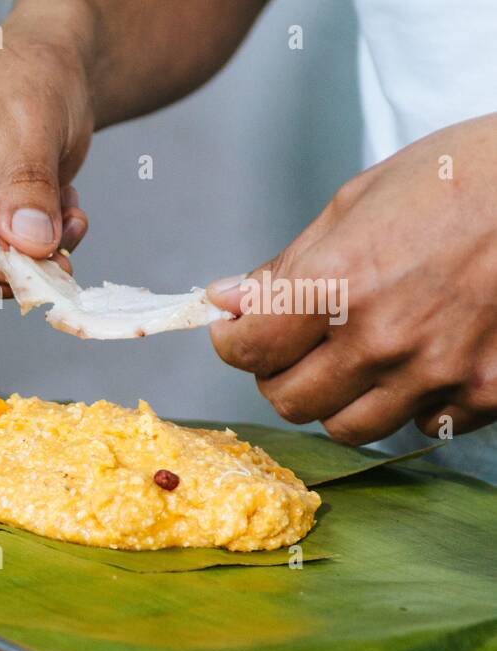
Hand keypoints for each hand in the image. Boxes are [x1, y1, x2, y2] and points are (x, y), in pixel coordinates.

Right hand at [0, 2, 93, 303]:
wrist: (48, 66)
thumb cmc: (31, 70)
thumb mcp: (35, 118)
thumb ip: (28, 183)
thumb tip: (27, 244)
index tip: (17, 266)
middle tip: (54, 265)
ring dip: (14, 264)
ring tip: (66, 224)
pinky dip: (22, 258)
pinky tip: (56, 223)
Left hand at [208, 115, 496, 443]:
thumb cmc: (462, 174)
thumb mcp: (359, 201)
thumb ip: (289, 264)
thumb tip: (227, 300)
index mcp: (338, 284)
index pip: (247, 350)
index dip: (234, 340)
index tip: (242, 329)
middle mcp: (382, 339)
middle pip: (288, 401)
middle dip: (280, 374)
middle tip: (297, 346)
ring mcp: (437, 373)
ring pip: (347, 427)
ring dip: (339, 399)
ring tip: (358, 357)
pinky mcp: (487, 392)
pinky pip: (420, 425)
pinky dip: (409, 404)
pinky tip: (421, 364)